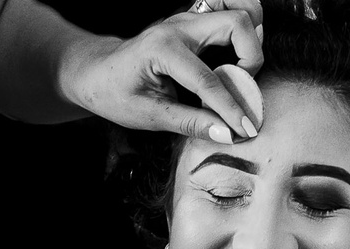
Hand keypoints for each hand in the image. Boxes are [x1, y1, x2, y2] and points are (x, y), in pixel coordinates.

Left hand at [62, 1, 264, 142]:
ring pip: (239, 8)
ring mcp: (188, 19)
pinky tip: (237, 54)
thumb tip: (227, 134)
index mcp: (162, 49)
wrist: (97, 71)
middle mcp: (179, 26)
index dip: (232, 107)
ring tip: (242, 69)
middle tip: (242, 88)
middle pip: (237, 23)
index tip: (247, 128)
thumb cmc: (116, 93)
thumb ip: (190, 123)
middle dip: (251, 58)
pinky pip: (230, 10)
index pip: (208, 79)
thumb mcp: (149, 116)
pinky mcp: (195, 21)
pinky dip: (243, 27)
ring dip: (251, 36)